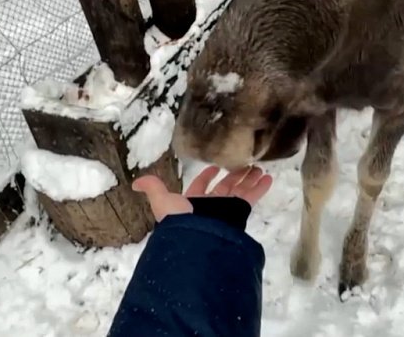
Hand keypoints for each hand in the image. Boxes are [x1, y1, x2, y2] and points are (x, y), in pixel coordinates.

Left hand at [132, 165, 273, 221]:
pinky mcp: (239, 212)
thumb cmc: (179, 219)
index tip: (216, 167)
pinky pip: (251, 197)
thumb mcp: (162, 200)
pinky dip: (260, 187)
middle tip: (245, 164)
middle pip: (225, 186)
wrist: (196, 239)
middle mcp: (210, 206)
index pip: (201, 187)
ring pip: (240, 190)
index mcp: (192, 203)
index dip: (207, 176)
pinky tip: (268, 178)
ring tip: (259, 167)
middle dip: (234, 175)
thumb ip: (152, 188)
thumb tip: (134, 183)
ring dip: (249, 178)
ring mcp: (226, 209)